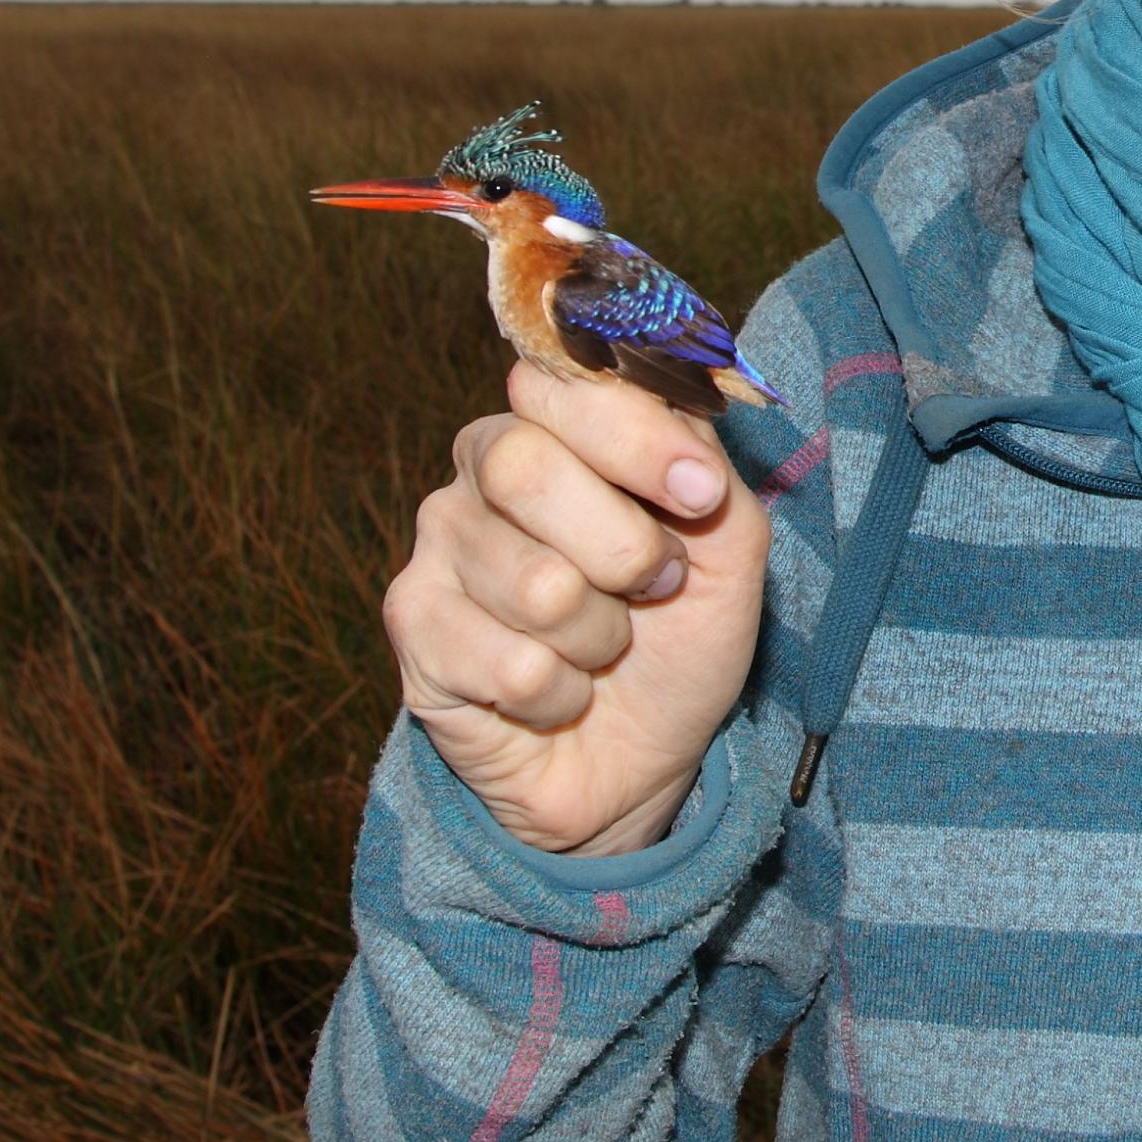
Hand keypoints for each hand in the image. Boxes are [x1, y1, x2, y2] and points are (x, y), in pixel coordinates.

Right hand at [382, 361, 770, 855]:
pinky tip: (555, 693)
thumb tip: (690, 458)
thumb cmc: (676, 636)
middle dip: (622, 548)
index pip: (563, 383)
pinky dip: (562, 695)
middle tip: (654, 583)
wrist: (638, 758)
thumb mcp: (729, 547)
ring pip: (535, 585)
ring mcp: (437, 545)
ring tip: (600, 646)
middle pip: (524, 469)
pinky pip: (513, 666)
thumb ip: (712, 475)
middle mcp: (480, 466)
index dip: (636, 438)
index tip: (700, 494)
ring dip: (600, 637)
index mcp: (555, 422)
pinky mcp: (412, 629)